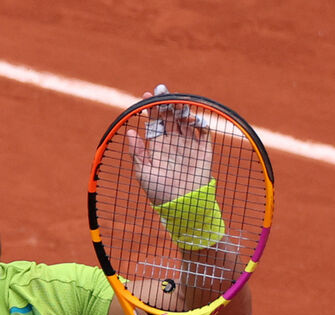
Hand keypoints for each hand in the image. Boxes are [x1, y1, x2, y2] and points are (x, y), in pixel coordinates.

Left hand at [125, 84, 212, 204]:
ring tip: (175, 101)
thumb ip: (137, 152)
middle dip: (165, 102)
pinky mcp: (203, 149)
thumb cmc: (159, 192)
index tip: (146, 96)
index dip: (150, 108)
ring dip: (180, 108)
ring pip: (185, 119)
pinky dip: (198, 122)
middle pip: (169, 116)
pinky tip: (190, 118)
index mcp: (158, 146)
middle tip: (161, 89)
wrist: (183, 205)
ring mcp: (189, 144)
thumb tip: (130, 131)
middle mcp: (173, 142)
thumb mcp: (143, 173)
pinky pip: (203, 130)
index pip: (154, 121)